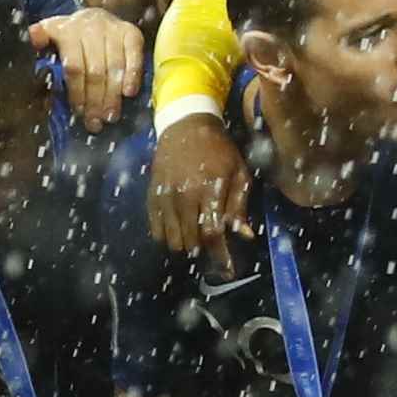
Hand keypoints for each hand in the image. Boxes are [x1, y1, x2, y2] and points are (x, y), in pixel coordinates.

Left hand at [31, 9, 146, 126]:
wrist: (90, 18)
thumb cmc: (67, 38)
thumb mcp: (47, 40)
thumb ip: (38, 43)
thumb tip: (33, 39)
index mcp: (65, 31)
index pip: (74, 67)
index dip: (77, 92)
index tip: (79, 112)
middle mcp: (89, 27)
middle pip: (95, 70)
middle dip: (96, 100)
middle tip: (96, 122)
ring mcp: (112, 28)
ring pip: (114, 66)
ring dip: (113, 94)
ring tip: (111, 115)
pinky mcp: (131, 32)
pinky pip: (134, 55)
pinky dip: (133, 75)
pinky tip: (129, 93)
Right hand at [151, 115, 254, 260]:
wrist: (185, 126)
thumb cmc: (219, 150)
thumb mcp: (239, 173)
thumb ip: (240, 205)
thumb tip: (244, 236)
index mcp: (210, 189)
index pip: (212, 233)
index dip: (220, 256)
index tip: (228, 270)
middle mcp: (184, 196)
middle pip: (191, 241)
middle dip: (205, 252)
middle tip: (214, 248)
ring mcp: (165, 197)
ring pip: (172, 240)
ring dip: (187, 246)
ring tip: (197, 238)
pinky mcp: (151, 196)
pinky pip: (156, 230)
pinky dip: (168, 237)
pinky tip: (180, 230)